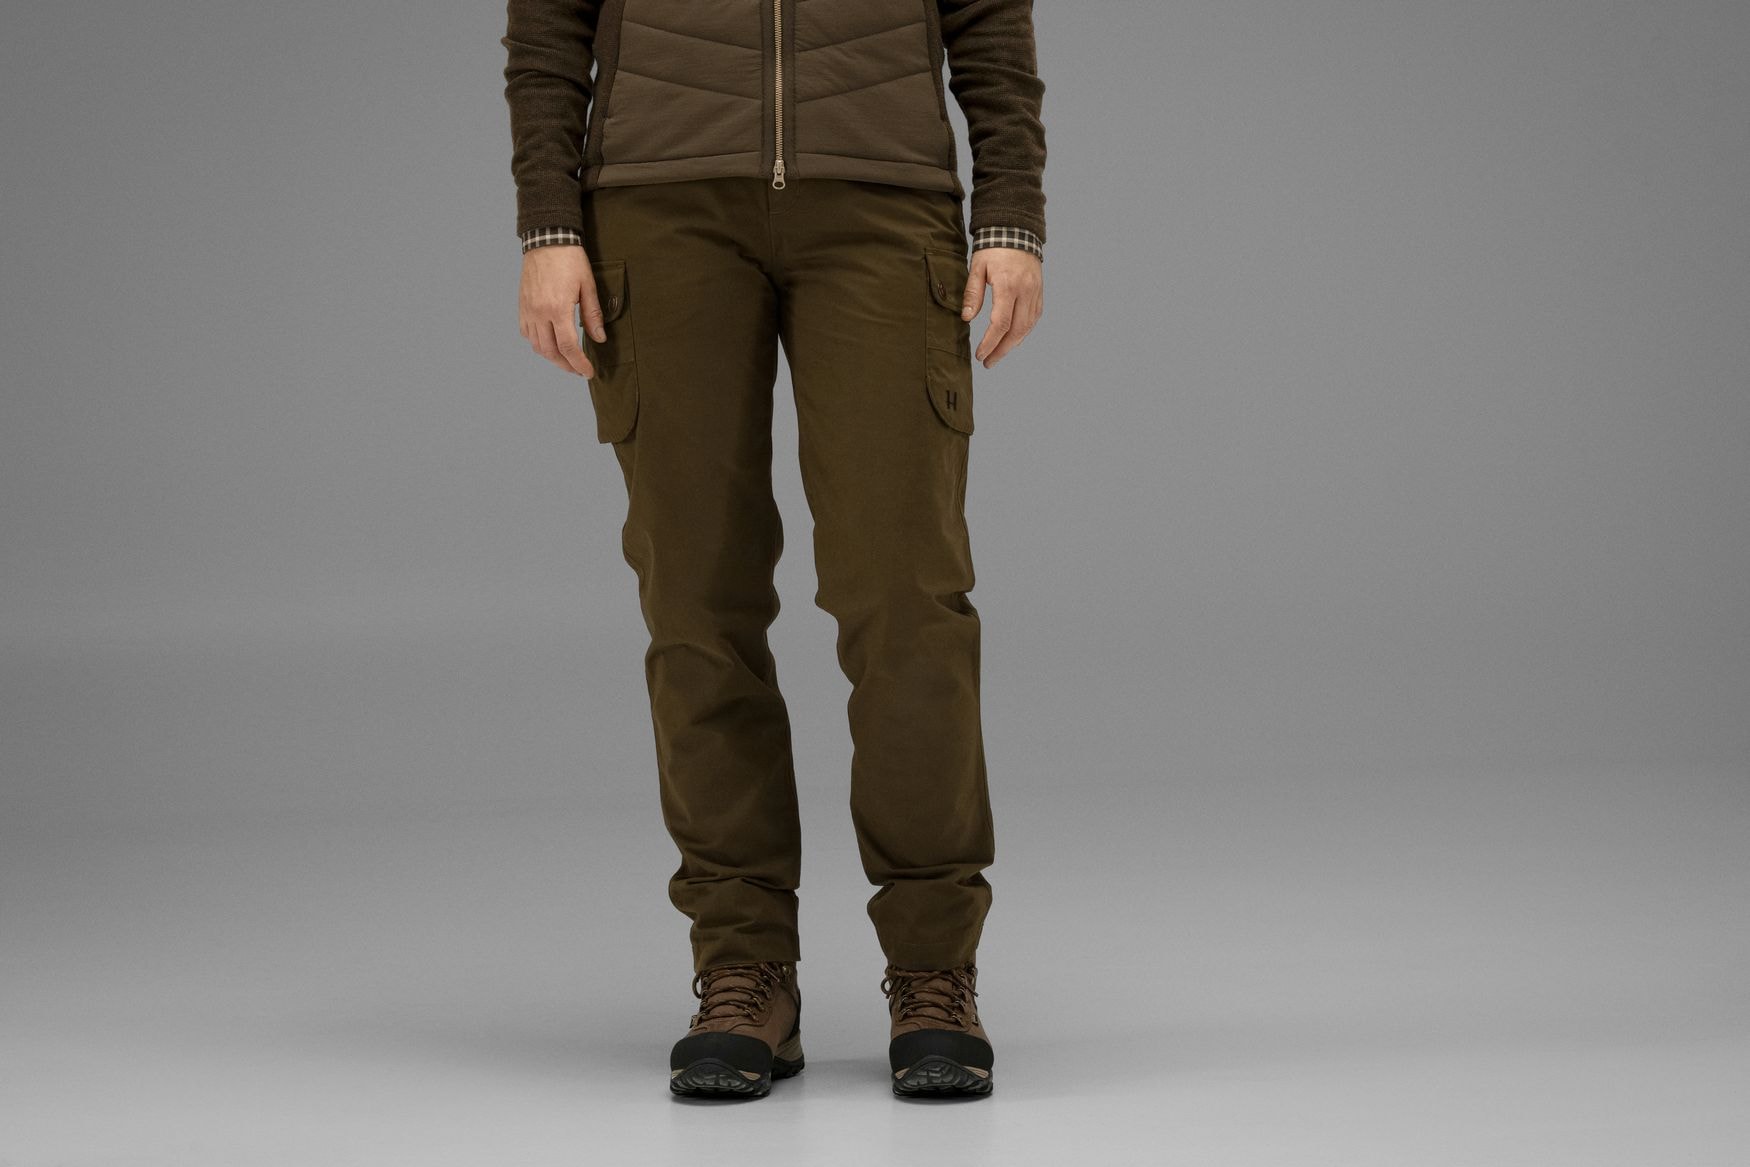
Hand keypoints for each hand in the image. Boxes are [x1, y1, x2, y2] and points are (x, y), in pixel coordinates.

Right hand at [518, 244, 606, 376]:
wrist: (547, 239)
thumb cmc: (570, 259)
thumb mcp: (588, 286)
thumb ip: (592, 315)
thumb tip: (599, 338)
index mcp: (557, 309)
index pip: (569, 347)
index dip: (579, 364)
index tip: (588, 372)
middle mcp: (539, 313)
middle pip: (551, 351)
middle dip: (566, 365)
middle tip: (578, 369)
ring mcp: (528, 310)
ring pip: (537, 345)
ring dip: (552, 357)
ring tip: (566, 359)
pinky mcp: (522, 305)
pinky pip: (527, 333)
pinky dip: (538, 343)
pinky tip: (549, 343)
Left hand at [961, 247, 1042, 368]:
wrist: (1016, 230)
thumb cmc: (993, 248)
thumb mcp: (977, 267)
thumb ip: (973, 293)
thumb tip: (967, 318)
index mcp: (1008, 286)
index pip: (1001, 323)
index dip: (990, 343)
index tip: (980, 354)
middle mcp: (1025, 292)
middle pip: (1017, 331)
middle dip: (1001, 350)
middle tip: (988, 362)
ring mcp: (1035, 292)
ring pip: (1027, 327)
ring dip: (1013, 344)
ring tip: (998, 354)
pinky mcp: (1039, 292)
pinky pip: (1034, 318)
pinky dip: (1024, 332)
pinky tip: (1013, 339)